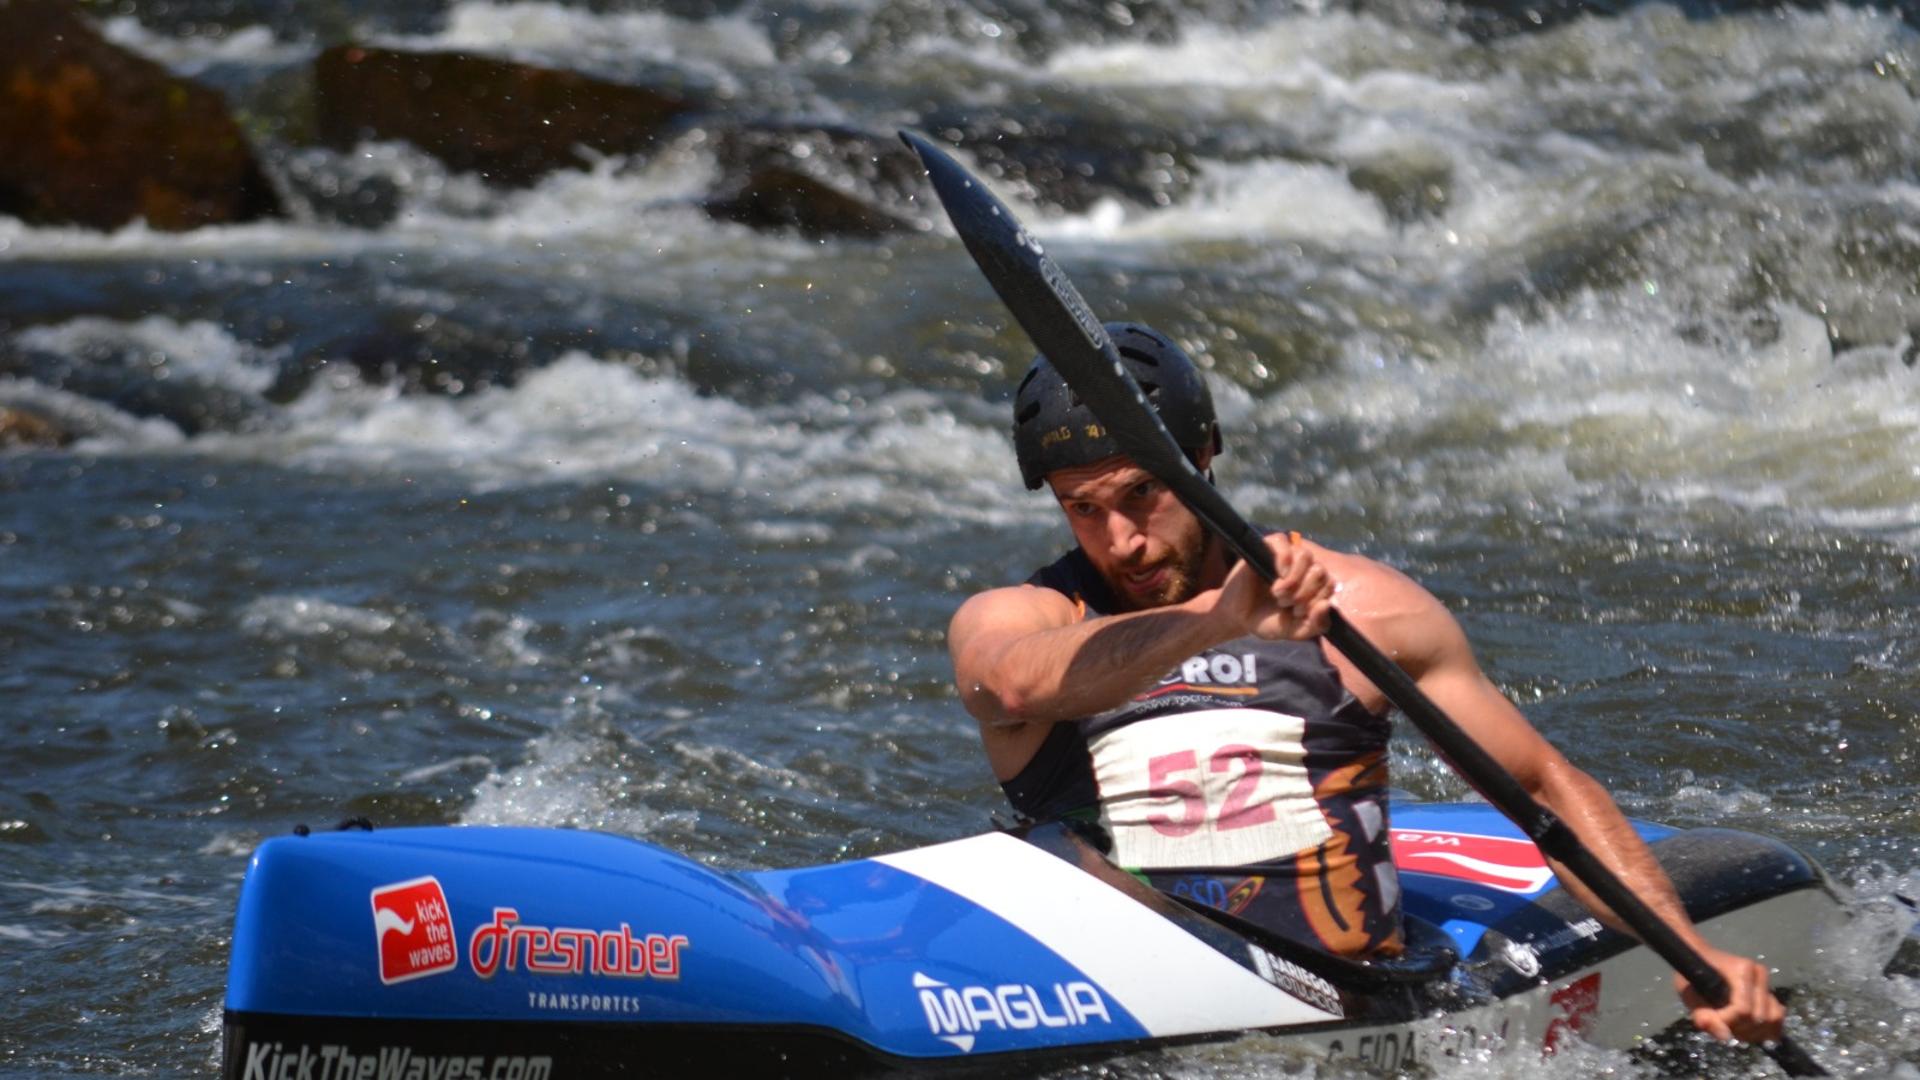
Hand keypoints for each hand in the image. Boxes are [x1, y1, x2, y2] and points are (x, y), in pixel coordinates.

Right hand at [1217, 533, 1335, 640]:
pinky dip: (1284, 559)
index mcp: (1313, 584)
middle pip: (1320, 571)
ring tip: (1278, 592)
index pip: (1330, 584)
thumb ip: (1316, 624)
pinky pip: (1284, 542)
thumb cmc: (1267, 621)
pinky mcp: (1267, 547)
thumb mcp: (1295, 630)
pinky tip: (1277, 573)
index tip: (1298, 613)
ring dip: (1293, 580)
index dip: (1316, 600)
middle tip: (1286, 604)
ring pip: (1305, 556)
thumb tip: (1326, 605)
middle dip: (1304, 593)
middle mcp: (1303, 567)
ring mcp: (1286, 555)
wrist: (1237, 617)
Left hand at [1675, 944, 1784, 1042]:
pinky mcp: (1771, 992)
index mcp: (1741, 970)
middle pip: (1759, 1018)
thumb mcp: (1690, 996)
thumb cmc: (1692, 976)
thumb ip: (1704, 1017)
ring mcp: (1767, 982)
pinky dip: (1765, 1028)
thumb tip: (1725, 1037)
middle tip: (1722, 1025)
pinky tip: (1747, 1028)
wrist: (1700, 959)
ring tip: (1734, 1027)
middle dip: (1740, 1029)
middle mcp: (1759, 974)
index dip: (1728, 1022)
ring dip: (1753, 1031)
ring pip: (1772, 1019)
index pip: (1743, 1010)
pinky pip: (1777, 1017)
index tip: (1711, 1018)